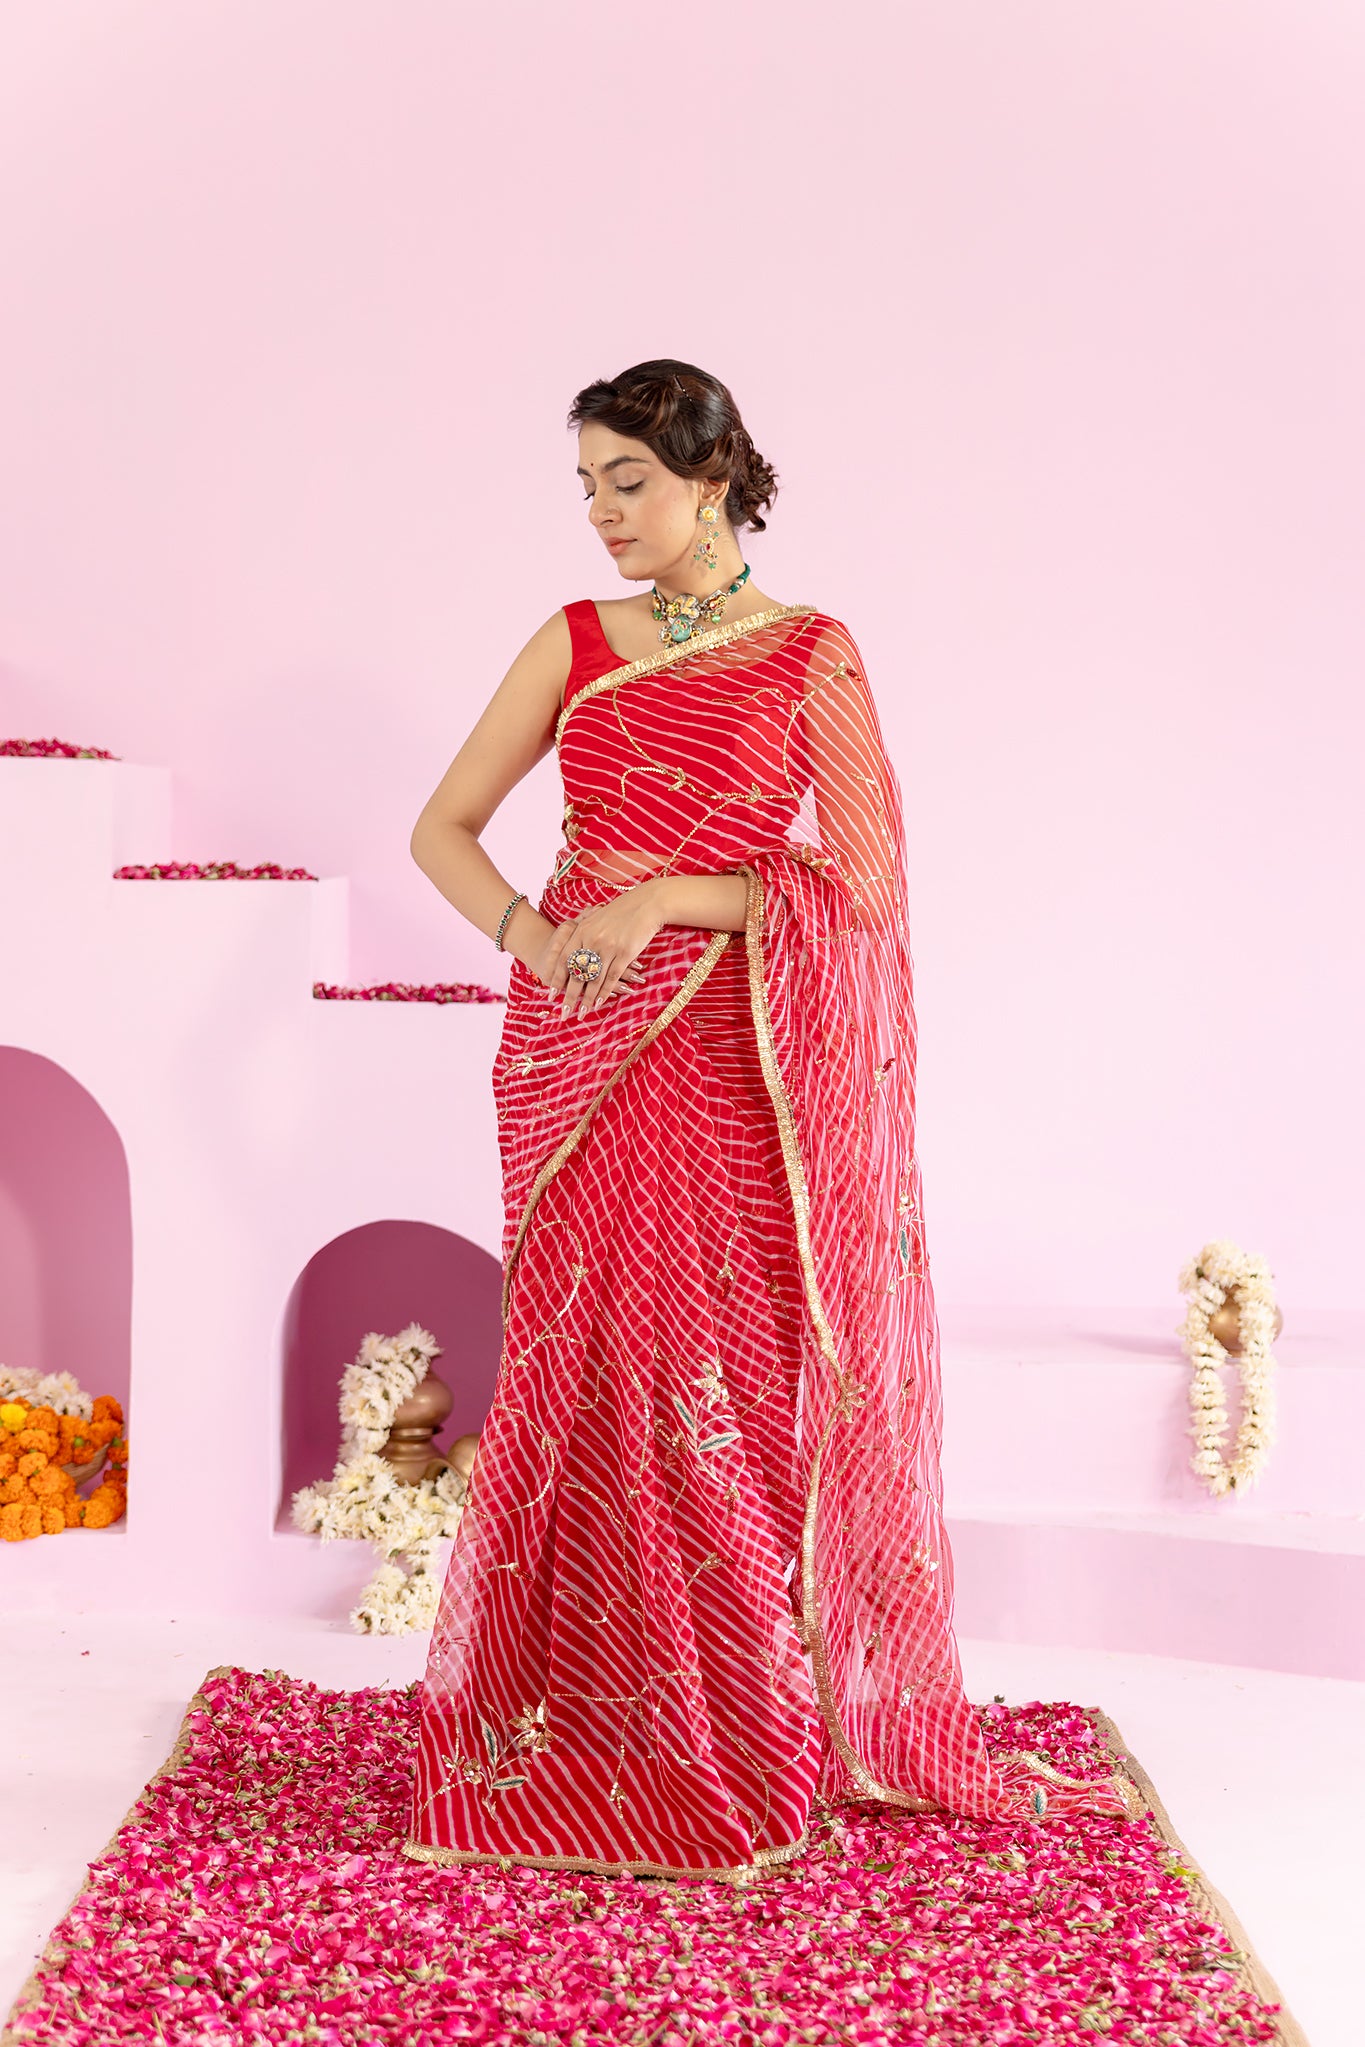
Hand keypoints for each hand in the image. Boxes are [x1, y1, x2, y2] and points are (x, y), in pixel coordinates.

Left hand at [534, 878, 668, 1018]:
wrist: (646, 903)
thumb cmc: (620, 911)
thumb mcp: (595, 918)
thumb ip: (581, 933)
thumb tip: (572, 954)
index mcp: (581, 930)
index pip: (564, 960)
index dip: (557, 979)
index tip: (551, 995)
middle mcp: (592, 940)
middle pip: (577, 974)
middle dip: (569, 997)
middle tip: (563, 1013)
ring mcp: (609, 947)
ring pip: (594, 979)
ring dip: (587, 999)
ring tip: (581, 1014)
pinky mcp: (625, 953)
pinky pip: (612, 977)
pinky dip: (605, 992)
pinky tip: (599, 1003)